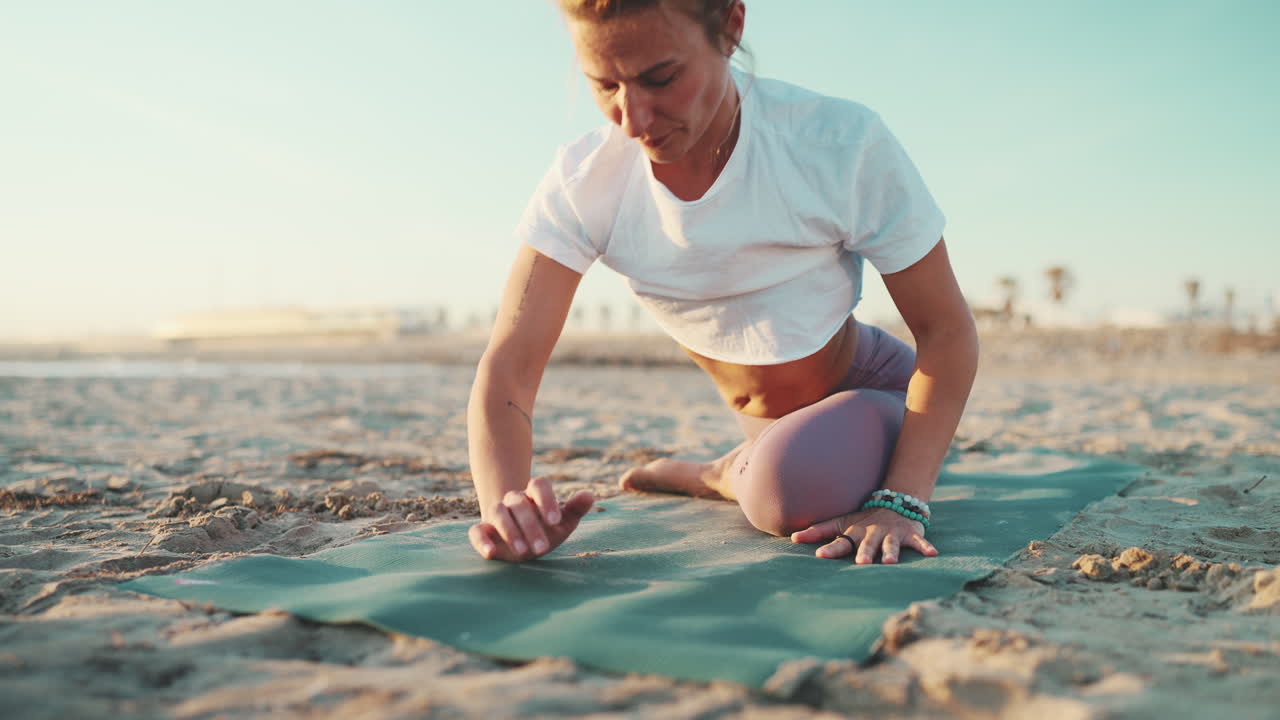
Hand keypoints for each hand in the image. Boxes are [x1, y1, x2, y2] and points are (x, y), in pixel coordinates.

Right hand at [468, 476, 593, 561]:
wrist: (522, 542)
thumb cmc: (546, 529)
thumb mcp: (564, 522)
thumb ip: (575, 509)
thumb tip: (589, 495)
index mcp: (534, 496)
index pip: (539, 484)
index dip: (547, 500)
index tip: (555, 520)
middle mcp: (514, 501)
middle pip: (518, 503)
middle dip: (531, 525)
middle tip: (543, 548)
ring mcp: (496, 514)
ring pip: (498, 512)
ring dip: (510, 531)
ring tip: (523, 552)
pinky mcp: (482, 531)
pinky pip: (476, 531)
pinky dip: (481, 541)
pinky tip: (490, 553)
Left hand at [790, 507, 938, 563]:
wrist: (893, 503)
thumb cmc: (861, 520)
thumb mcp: (840, 523)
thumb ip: (819, 531)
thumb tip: (791, 538)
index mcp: (855, 533)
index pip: (840, 542)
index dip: (830, 548)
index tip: (819, 555)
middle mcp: (872, 533)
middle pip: (867, 545)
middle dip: (864, 552)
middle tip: (860, 563)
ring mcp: (891, 533)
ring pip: (890, 544)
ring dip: (891, 552)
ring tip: (890, 562)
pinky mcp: (910, 534)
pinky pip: (919, 542)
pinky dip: (926, 547)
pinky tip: (933, 554)